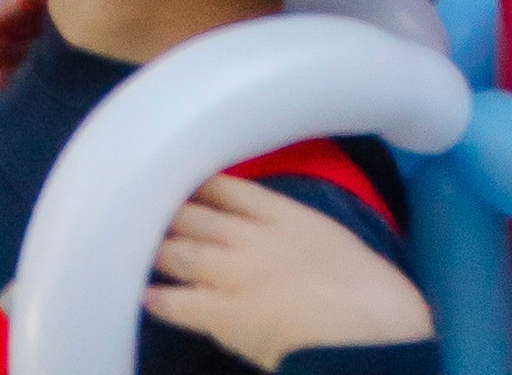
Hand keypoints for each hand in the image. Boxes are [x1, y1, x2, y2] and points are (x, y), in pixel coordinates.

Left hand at [145, 176, 431, 360]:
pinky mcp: (225, 313)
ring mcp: (233, 272)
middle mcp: (248, 235)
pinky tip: (145, 297)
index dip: (192, 185)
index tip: (173, 180)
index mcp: (279, 213)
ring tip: (134, 249)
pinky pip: (179, 303)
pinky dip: (159, 300)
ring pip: (177, 251)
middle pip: (190, 214)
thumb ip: (295, 229)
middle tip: (141, 213)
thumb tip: (279, 235)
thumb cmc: (372, 292)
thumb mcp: (332, 239)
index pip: (220, 186)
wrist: (377, 330)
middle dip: (164, 215)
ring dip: (154, 250)